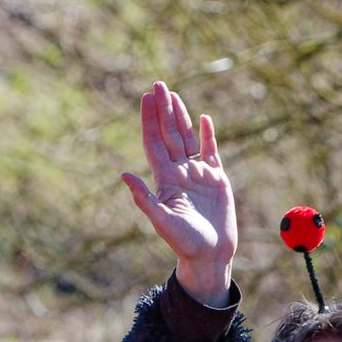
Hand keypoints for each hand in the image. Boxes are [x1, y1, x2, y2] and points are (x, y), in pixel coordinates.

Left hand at [122, 83, 238, 303]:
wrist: (210, 256)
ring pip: (188, 138)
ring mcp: (198, 174)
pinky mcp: (217, 180)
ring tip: (173, 95)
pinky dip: (208, 135)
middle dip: (163, 110)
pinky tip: (203, 118)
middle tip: (158, 85)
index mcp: (165, 179)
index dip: (150, 120)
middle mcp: (180, 172)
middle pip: (170, 134)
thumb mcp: (162, 221)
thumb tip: (124, 175)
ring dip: (181, 117)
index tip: (146, 98)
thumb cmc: (184, 243)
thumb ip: (144, 198)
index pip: (155, 142)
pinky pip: (211, 152)